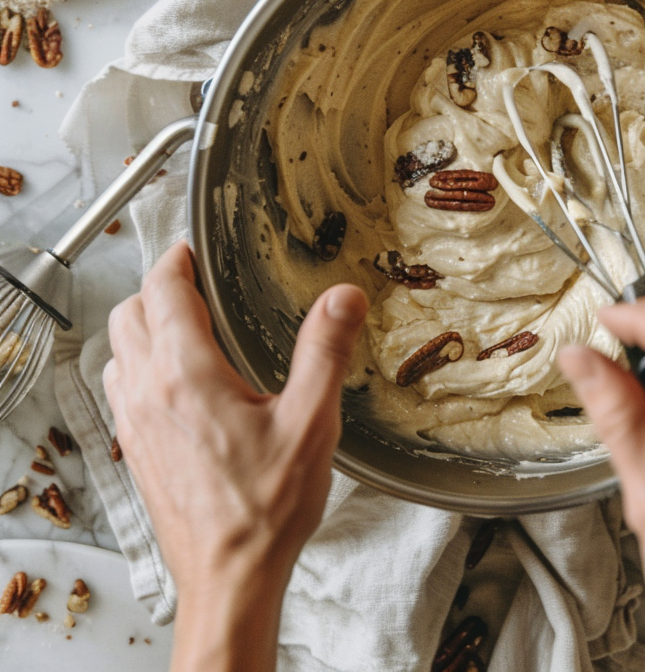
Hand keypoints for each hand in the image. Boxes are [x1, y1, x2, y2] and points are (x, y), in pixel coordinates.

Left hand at [103, 240, 366, 671]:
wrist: (228, 578)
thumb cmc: (265, 508)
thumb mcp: (311, 423)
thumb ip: (325, 352)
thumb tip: (343, 297)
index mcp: (186, 376)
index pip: (162, 293)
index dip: (176, 260)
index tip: (193, 248)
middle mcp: (149, 394)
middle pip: (129, 314)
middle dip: (157, 287)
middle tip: (194, 279)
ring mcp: (135, 424)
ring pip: (118, 350)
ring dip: (143, 324)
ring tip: (186, 322)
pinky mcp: (137, 450)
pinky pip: (121, 387)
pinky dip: (138, 363)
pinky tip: (175, 379)